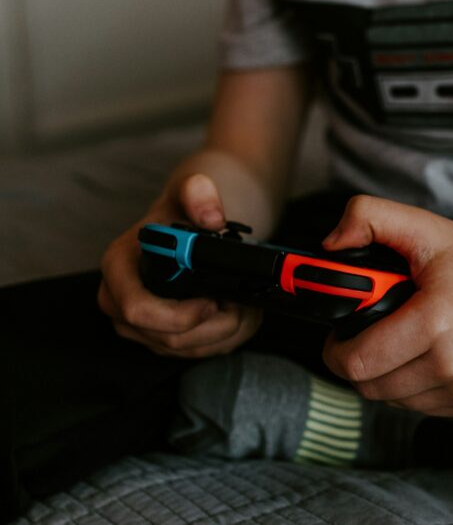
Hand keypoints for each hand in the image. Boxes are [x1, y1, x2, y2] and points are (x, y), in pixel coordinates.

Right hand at [98, 173, 261, 357]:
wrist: (188, 225)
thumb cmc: (182, 210)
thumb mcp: (190, 190)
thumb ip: (199, 193)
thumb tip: (212, 218)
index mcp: (118, 267)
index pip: (137, 309)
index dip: (179, 315)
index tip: (213, 300)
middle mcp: (120, 302)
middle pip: (169, 338)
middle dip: (215, 324)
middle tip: (241, 301)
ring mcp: (140, 326)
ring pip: (189, 349)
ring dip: (227, 330)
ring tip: (244, 303)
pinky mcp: (162, 339)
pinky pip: (199, 351)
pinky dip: (227, 336)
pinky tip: (238, 311)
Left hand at [322, 196, 452, 416]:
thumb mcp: (421, 225)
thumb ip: (367, 217)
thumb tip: (330, 246)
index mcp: (436, 322)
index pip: (358, 362)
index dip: (335, 349)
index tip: (338, 332)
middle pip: (369, 386)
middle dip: (356, 361)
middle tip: (364, 332)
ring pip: (391, 400)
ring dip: (382, 375)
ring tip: (396, 340)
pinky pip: (418, 407)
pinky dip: (409, 385)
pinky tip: (420, 354)